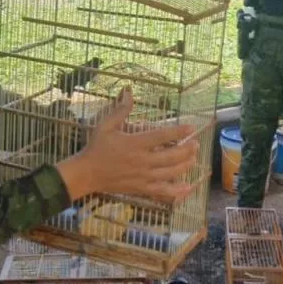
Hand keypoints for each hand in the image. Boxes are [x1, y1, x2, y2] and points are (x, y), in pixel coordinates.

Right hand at [56, 88, 199, 203]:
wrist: (86, 174)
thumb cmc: (96, 148)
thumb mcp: (105, 125)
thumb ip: (120, 110)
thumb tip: (129, 91)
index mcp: (134, 144)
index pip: (161, 136)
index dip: (178, 131)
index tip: (191, 127)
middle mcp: (141, 161)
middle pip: (171, 156)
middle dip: (187, 150)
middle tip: (196, 143)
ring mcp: (143, 176)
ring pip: (171, 173)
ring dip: (186, 165)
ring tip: (194, 158)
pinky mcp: (142, 188)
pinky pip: (163, 191)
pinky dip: (178, 190)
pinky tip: (190, 187)